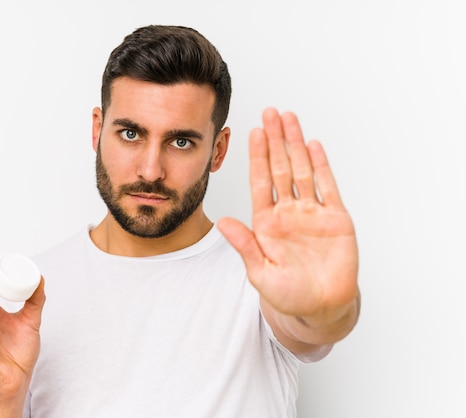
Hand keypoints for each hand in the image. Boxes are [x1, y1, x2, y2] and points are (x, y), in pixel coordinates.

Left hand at [218, 108, 357, 318]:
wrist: (321, 307)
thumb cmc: (288, 294)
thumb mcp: (261, 272)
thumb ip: (245, 246)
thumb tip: (225, 222)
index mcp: (267, 222)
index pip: (261, 181)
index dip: (258, 156)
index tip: (253, 132)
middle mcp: (288, 212)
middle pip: (281, 167)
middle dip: (275, 140)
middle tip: (270, 112)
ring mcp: (312, 213)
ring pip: (303, 170)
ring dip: (296, 144)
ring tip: (289, 119)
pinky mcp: (335, 218)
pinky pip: (328, 187)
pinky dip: (322, 165)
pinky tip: (313, 145)